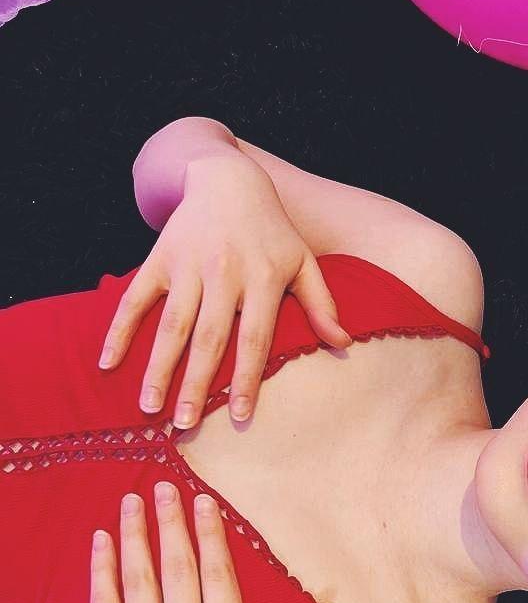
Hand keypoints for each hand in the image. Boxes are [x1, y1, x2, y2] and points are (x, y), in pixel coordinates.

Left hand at [90, 479, 334, 602]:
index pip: (218, 579)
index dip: (210, 536)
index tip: (204, 502)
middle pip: (177, 570)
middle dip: (171, 522)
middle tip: (165, 484)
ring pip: (139, 582)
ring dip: (134, 536)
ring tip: (131, 500)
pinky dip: (101, 572)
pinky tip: (101, 541)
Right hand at [98, 151, 352, 427]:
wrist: (227, 178)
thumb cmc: (272, 230)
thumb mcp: (303, 261)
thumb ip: (321, 304)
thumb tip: (344, 344)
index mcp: (262, 278)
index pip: (254, 339)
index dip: (245, 378)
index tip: (238, 416)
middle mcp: (224, 273)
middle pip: (208, 338)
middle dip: (195, 384)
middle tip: (185, 425)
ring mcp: (187, 265)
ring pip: (171, 324)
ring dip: (158, 368)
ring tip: (149, 408)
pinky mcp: (159, 258)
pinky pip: (135, 299)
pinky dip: (120, 330)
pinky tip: (108, 363)